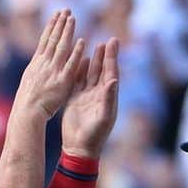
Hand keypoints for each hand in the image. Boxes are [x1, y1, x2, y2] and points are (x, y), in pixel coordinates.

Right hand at [13, 9, 85, 119]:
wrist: (26, 114)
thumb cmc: (26, 103)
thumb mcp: (28, 82)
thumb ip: (36, 70)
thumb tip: (39, 61)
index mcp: (35, 64)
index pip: (44, 40)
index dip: (51, 26)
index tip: (56, 14)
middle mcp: (43, 64)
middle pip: (52, 40)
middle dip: (59, 23)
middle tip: (66, 9)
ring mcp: (52, 71)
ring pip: (61, 47)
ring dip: (67, 32)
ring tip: (73, 17)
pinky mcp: (62, 81)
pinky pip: (70, 64)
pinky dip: (75, 52)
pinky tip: (81, 41)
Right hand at [61, 37, 119, 158]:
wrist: (78, 147)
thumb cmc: (94, 135)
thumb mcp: (103, 117)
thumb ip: (108, 98)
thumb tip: (113, 80)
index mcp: (107, 96)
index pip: (111, 72)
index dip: (112, 58)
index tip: (113, 42)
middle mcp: (98, 94)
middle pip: (102, 70)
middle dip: (105, 56)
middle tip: (108, 40)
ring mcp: (86, 97)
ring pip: (90, 74)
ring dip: (93, 61)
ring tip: (95, 46)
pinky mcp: (74, 100)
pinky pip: (77, 82)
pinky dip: (79, 71)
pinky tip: (79, 61)